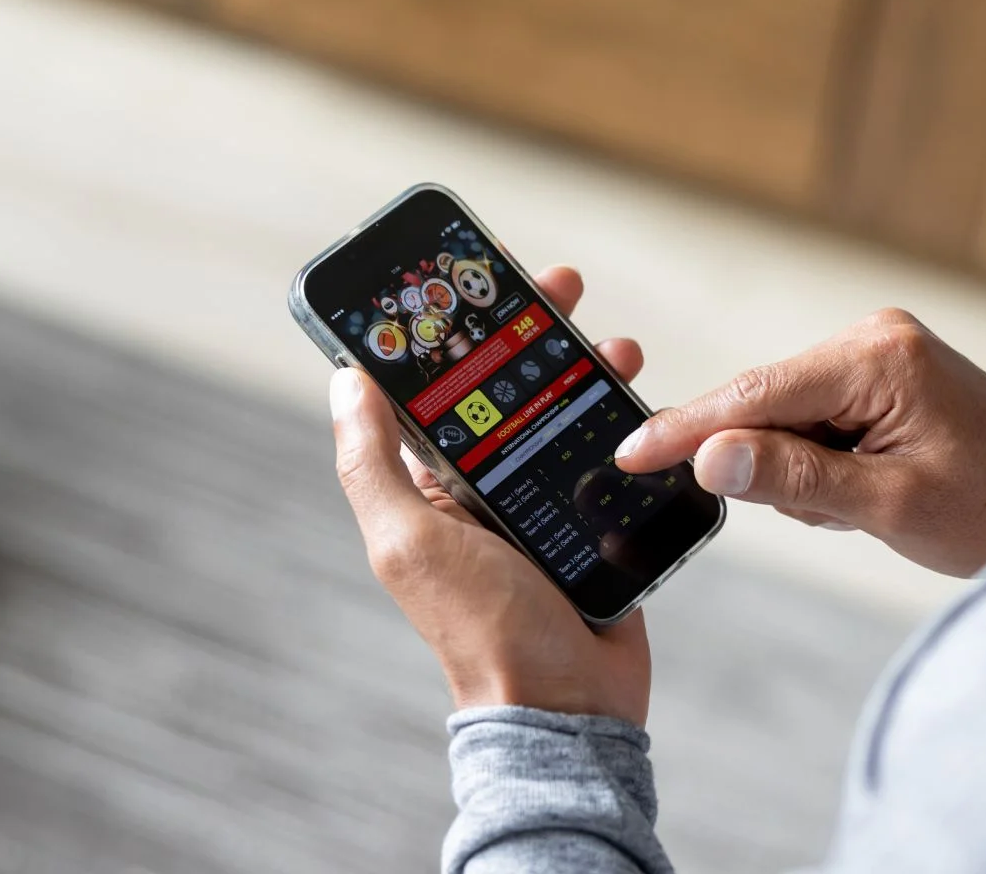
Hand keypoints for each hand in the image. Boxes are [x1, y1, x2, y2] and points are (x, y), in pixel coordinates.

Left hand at [331, 266, 650, 723]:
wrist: (567, 706)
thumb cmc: (482, 630)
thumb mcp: (410, 541)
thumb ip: (372, 464)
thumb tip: (343, 380)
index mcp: (434, 486)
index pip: (440, 387)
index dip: (457, 329)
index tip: (479, 279)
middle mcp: (487, 488)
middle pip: (509, 387)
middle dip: (533, 330)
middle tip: (563, 287)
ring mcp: (544, 504)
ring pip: (564, 412)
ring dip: (586, 367)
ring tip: (616, 341)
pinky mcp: (596, 523)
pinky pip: (611, 454)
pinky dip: (626, 419)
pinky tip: (642, 395)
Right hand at [614, 309, 985, 577]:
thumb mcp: (890, 504)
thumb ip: (796, 479)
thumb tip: (712, 458)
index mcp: (878, 358)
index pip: (757, 391)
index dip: (689, 427)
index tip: (630, 452)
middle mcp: (873, 339)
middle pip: (766, 402)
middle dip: (773, 466)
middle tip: (837, 510)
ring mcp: (878, 355)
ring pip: (787, 419)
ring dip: (805, 474)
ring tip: (866, 504)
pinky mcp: (880, 378)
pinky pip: (815, 422)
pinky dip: (823, 465)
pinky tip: (867, 490)